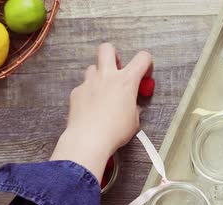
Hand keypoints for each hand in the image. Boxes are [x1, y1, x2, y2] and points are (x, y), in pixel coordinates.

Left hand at [51, 43, 152, 182]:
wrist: (89, 139)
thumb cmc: (115, 131)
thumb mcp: (134, 120)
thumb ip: (133, 106)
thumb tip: (131, 105)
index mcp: (126, 81)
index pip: (142, 58)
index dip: (146, 63)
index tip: (144, 76)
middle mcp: (107, 76)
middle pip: (107, 49)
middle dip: (113, 55)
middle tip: (116, 70)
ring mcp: (89, 82)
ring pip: (93, 68)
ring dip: (99, 76)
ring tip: (102, 93)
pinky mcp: (76, 92)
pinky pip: (83, 87)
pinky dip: (88, 94)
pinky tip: (90, 108)